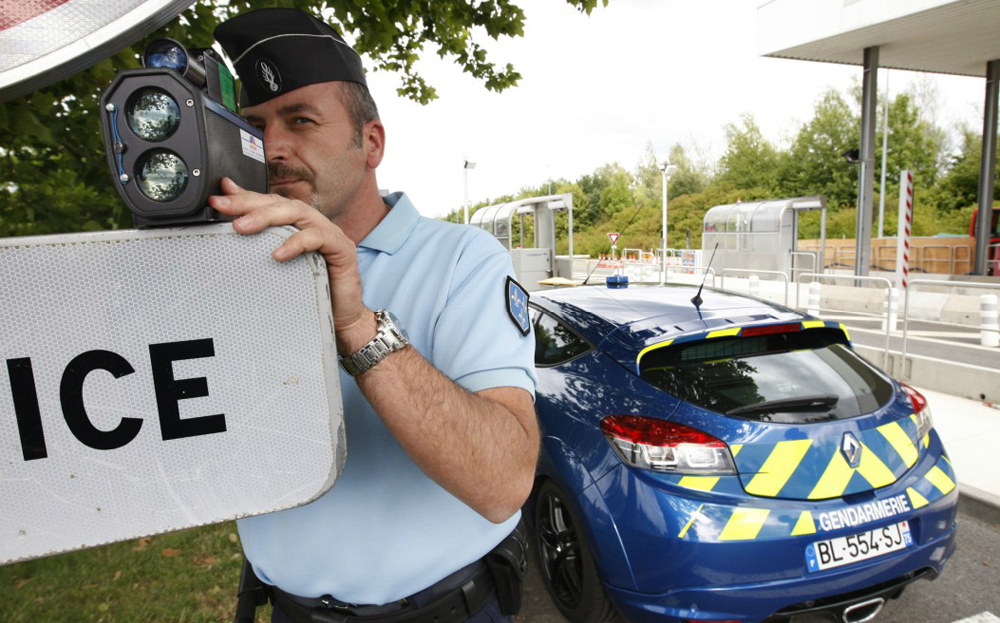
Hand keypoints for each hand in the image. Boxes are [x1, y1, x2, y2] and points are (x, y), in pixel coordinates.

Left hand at [208, 177, 375, 351]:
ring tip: (241, 226)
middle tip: (221, 207)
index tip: (217, 200)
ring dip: (267, 217)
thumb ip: (259, 248)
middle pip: (280, 202)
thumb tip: (231, 231)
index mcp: (298, 225)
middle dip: (248, 203)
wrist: (341, 319)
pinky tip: (278, 254)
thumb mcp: (277, 269)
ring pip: (297, 212)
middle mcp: (313, 224)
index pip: (269, 203)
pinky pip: (318, 238)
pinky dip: (296, 243)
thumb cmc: (309, 294)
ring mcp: (330, 233)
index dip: (244, 198)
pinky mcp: (342, 248)